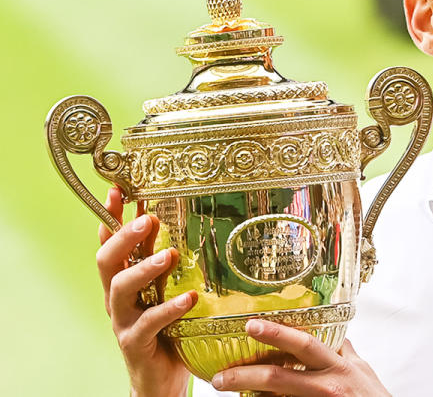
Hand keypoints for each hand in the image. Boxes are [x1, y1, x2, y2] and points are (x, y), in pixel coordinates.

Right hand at [97, 186, 197, 396]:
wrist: (161, 378)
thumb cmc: (168, 329)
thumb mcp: (165, 290)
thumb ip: (166, 264)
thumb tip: (181, 226)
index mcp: (122, 280)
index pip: (110, 242)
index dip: (111, 216)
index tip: (118, 190)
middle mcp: (117, 297)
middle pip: (107, 260)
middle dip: (124, 236)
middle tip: (148, 218)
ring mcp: (123, 320)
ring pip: (120, 288)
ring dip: (143, 268)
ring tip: (170, 255)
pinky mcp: (135, 343)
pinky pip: (147, 323)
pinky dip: (168, 309)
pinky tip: (188, 300)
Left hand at [211, 320, 389, 395]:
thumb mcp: (362, 370)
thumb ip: (344, 351)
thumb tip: (332, 332)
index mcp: (338, 367)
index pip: (306, 345)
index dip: (279, 334)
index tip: (251, 325)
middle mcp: (328, 386)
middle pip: (282, 378)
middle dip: (248, 374)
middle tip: (220, 375)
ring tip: (224, 390)